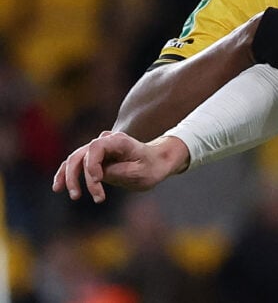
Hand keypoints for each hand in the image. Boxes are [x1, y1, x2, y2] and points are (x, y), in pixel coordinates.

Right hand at [52, 131, 189, 202]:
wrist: (157, 162)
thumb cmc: (152, 167)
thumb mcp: (140, 172)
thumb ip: (119, 172)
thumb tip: (97, 175)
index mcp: (119, 141)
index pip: (95, 147)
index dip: (91, 164)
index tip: (97, 180)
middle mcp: (106, 142)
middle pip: (81, 155)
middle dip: (77, 176)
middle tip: (80, 196)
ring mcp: (98, 149)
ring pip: (74, 160)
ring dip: (69, 178)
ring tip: (73, 196)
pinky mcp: (94, 159)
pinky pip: (75, 164)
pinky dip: (66, 175)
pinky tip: (58, 188)